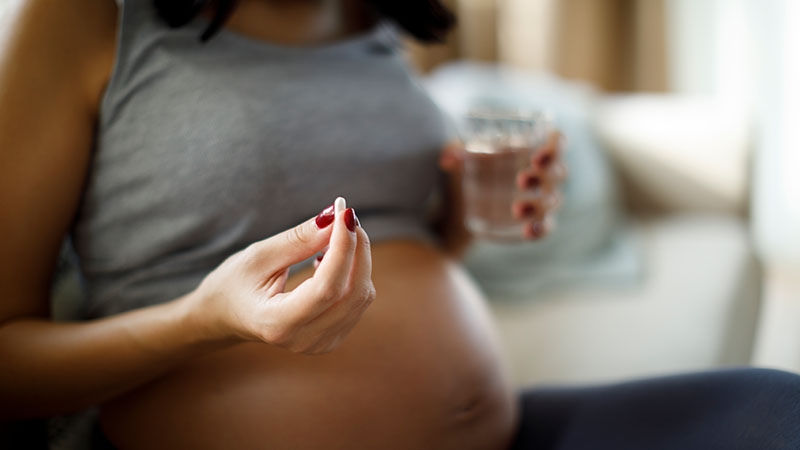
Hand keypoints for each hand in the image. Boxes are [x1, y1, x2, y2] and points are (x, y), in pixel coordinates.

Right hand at [189, 198, 374, 353]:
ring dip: (358, 258)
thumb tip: (336, 218)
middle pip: (353, 292)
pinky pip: (359, 301)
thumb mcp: (260, 255)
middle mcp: (304, 340)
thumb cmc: (235, 283)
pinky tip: (330, 259)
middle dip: (357, 248)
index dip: (343, 247)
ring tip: (332, 236)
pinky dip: (354, 272)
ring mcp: (321, 343)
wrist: (225, 316)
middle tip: (344, 215)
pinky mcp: (333, 338)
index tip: (344, 211)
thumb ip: (300, 239)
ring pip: (362, 296)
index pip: (327, 287)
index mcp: (278, 323)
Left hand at [440, 131, 566, 239]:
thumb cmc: (469, 168)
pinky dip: (541, 229)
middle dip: (545, 176)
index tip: (536, 157)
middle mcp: (542, 173)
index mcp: (531, 149)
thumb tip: (447, 160)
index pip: (557, 141)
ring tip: (516, 209)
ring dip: (539, 205)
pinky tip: (528, 231)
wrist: (460, 203)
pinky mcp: (532, 221)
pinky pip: (547, 226)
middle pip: (560, 172)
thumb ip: (453, 151)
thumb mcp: (459, 156)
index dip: (555, 147)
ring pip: (554, 201)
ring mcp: (540, 199)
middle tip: (520, 180)